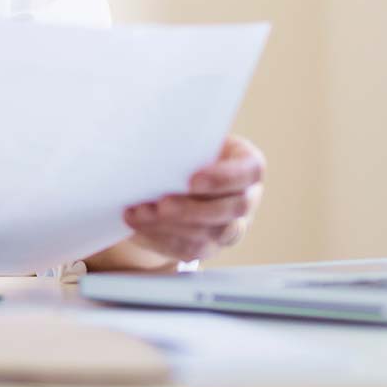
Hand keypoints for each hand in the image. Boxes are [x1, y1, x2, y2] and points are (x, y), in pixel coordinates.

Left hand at [122, 135, 263, 263]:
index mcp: (247, 165)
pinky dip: (160, 237)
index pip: (249, 172)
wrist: (179, 173)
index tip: (193, 179)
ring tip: (139, 213)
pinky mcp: (208, 246)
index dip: (224, 178)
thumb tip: (149, 138)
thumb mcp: (191, 137)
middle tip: (163, 203)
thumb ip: (183, 139)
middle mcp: (245, 199)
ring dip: (170, 225)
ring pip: (208, 234)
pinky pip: (188, 249)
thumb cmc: (187, 147)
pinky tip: (137, 223)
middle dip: (193, 209)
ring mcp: (230, 227)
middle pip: (231, 210)